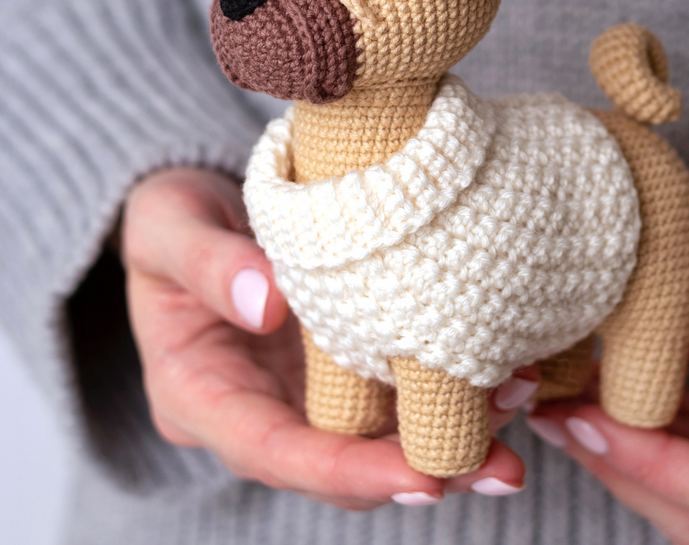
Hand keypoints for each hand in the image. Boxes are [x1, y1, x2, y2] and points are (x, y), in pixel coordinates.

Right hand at [122, 167, 529, 509]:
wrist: (194, 212)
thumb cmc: (169, 218)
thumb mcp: (167, 227)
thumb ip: (207, 265)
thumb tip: (267, 306)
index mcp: (200, 397)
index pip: (272, 453)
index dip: (345, 472)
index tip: (418, 477)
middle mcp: (258, 412)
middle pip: (339, 466)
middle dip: (419, 468)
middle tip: (500, 462)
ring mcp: (303, 394)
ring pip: (378, 440)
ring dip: (452, 437)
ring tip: (520, 404)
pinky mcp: (340, 368)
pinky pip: (395, 394)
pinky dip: (450, 392)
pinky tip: (506, 375)